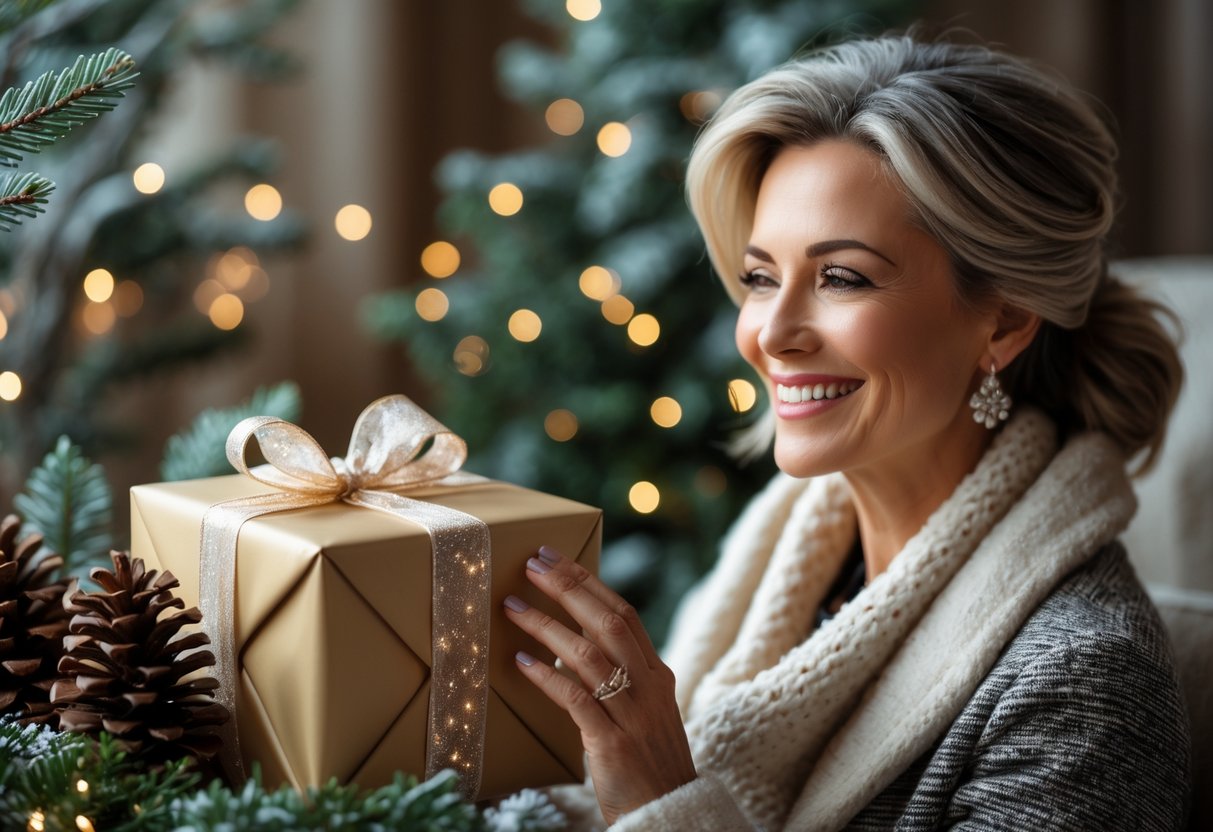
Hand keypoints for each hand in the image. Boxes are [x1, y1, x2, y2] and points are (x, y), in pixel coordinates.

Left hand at [504, 544, 696, 823]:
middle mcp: (649, 687)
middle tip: (533, 563)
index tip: (555, 558)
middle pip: (608, 622)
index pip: (623, 614)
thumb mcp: (646, 711)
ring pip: (588, 654)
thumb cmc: (648, 764)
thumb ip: (622, 678)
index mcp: (658, 674)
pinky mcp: (612, 743)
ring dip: (546, 625)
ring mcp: (632, 714)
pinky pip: (575, 699)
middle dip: (568, 587)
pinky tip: (521, 662)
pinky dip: (546, 677)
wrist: (671, 815)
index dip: (588, 583)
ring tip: (512, 607)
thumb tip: (577, 640)